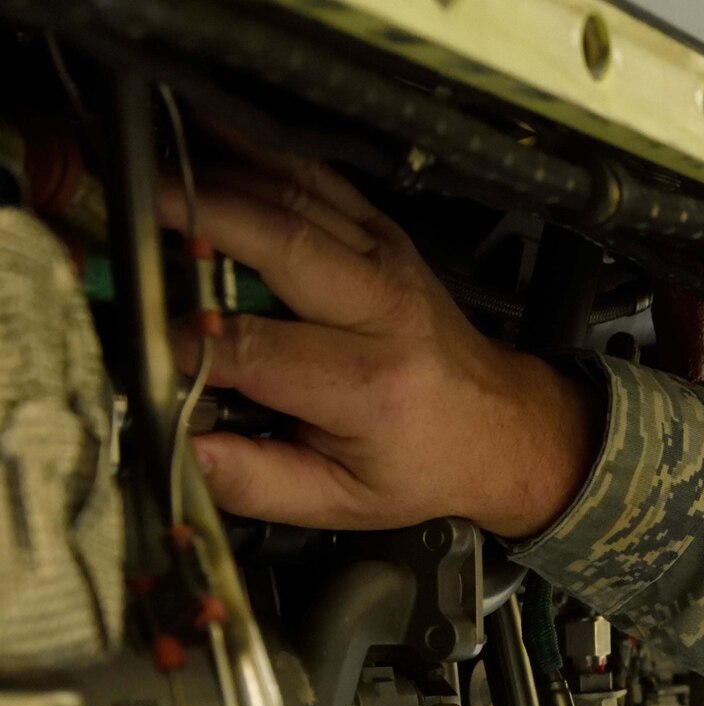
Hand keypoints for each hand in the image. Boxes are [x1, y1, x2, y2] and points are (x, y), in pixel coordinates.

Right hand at [160, 151, 593, 538]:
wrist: (504, 429)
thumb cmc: (423, 464)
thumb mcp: (341, 499)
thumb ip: (253, 481)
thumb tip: (177, 446)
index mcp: (371, 384)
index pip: (258, 348)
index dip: (191, 343)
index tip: (143, 341)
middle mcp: (384, 311)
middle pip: (280, 243)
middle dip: (199, 220)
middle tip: (132, 212)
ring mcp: (388, 263)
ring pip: (297, 198)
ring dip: (220, 177)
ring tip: (153, 171)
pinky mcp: (385, 238)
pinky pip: (317, 181)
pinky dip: (259, 155)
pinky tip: (209, 141)